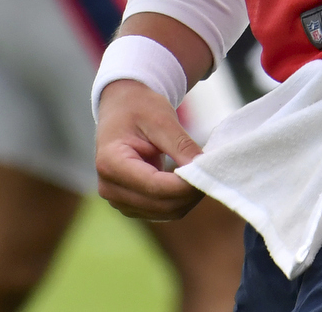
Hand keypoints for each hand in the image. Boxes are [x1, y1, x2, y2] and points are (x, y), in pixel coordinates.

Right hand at [96, 78, 204, 221]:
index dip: (185, 185)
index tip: (209, 171)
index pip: (154, 186)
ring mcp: (118, 200)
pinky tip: (188, 180)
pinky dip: (180, 200)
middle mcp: (109, 188)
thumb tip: (203, 169)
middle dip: (190, 193)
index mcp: (110, 163)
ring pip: (164, 213)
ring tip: (201, 173)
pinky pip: (162, 211)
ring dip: (187, 198)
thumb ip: (181, 145)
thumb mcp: (161, 119)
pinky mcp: (131, 205)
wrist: (121, 109)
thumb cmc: (138, 108)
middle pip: (160, 205)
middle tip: (211, 171)